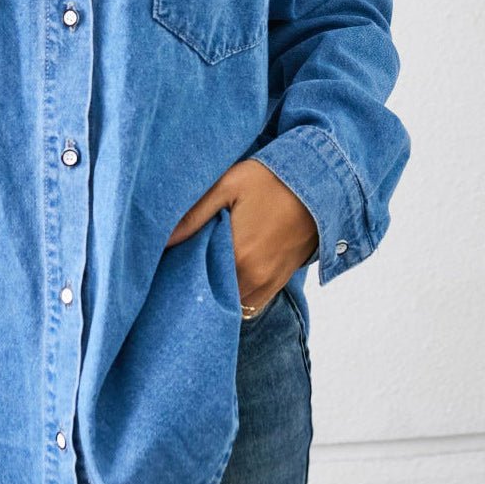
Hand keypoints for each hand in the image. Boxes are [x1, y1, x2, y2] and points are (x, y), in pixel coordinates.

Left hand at [166, 159, 318, 315]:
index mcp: (236, 254)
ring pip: (232, 302)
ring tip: (206, 266)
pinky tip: (228, 273)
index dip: (180, 271)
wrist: (322, 184)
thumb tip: (163, 240)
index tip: (172, 260)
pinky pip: (251, 303)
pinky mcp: (280, 281)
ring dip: (218, 289)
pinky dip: (236, 294)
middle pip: (213, 292)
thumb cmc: (270, 180)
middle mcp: (253, 277)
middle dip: (197, 281)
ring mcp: (268, 283)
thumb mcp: (228, 186)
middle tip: (186, 261)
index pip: (195, 278)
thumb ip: (194, 215)